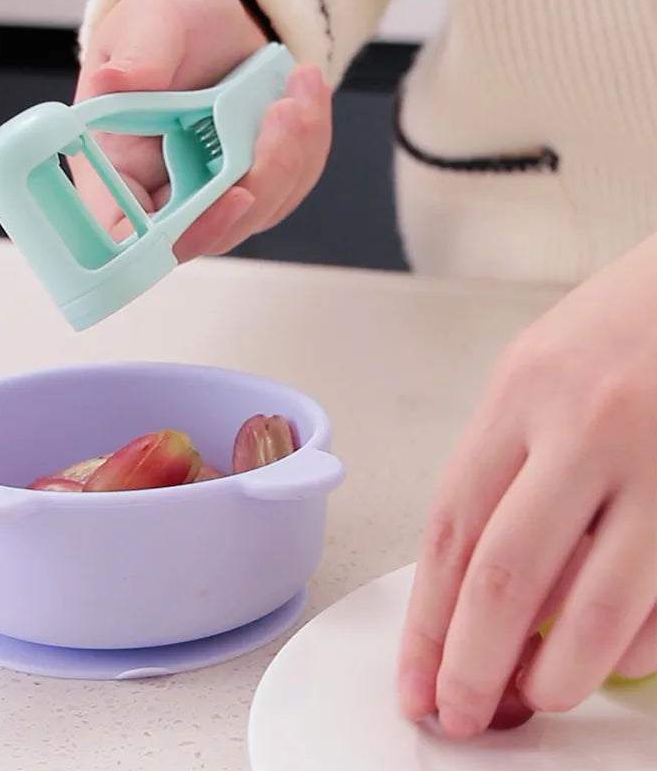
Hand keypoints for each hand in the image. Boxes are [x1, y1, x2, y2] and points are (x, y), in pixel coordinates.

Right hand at [72, 0, 331, 261]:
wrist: (214, 16)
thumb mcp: (146, 24)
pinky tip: (306, 98)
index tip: (237, 194)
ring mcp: (209, 199)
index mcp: (115, 174)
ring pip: (260, 212)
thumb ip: (134, 58)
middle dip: (264, 178)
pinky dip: (308, 146)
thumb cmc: (168, 23)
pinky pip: (289, 188)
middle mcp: (160, 197)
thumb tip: (112, 83)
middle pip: (215, 232)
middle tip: (284, 113)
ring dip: (293, 155)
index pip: (138, 239)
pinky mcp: (248, 188)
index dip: (189, 234)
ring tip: (299, 88)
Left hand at [398, 233, 656, 738]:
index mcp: (522, 394)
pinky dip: (630, 644)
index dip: (426, 618)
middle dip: (472, 664)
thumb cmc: (615, 329)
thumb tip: (474, 584)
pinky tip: (604, 659)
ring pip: (595, 605)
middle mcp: (587, 428)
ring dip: (556, 675)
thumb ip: (501, 469)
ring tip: (530, 702)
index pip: (452, 528)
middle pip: (506, 576)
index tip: (414, 675)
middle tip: (459, 713)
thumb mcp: (532, 376)